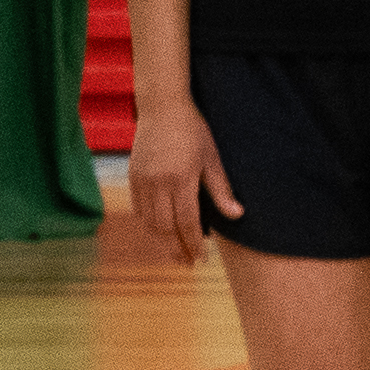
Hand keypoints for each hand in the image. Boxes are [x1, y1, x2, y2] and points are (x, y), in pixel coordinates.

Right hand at [129, 95, 235, 264]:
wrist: (162, 106)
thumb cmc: (192, 130)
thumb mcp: (211, 157)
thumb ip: (221, 189)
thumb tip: (237, 215)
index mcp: (181, 179)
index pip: (187, 222)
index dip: (194, 243)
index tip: (201, 259)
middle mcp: (158, 183)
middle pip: (166, 228)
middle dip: (177, 248)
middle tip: (188, 262)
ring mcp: (142, 181)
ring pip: (149, 222)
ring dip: (162, 240)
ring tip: (175, 251)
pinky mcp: (133, 177)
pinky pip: (139, 210)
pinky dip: (148, 224)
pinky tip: (159, 231)